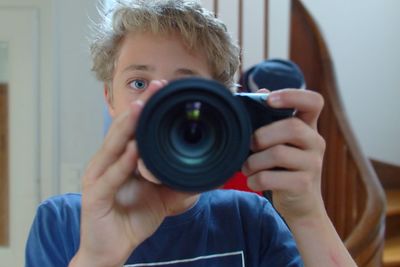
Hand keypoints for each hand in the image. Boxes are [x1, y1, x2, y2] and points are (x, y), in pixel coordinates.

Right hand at [70, 81, 197, 266]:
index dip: (146, 109)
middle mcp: (105, 164)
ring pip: (112, 147)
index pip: (132, 129)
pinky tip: (134, 151)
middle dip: (139, 108)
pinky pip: (110, 178)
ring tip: (143, 107)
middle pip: (122, 130)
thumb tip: (203, 172)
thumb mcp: (161, 197)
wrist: (111, 250)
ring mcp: (97, 179)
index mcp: (119, 161)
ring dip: (128, 126)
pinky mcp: (95, 198)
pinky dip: (122, 164)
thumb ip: (176, 182)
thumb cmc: (132, 219)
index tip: (163, 90)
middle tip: (156, 88)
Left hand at [242, 88, 325, 222]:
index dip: (293, 95)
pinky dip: (254, 179)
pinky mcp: (303, 185)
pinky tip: (252, 181)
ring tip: (247, 167)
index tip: (269, 100)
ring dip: (253, 161)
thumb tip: (262, 91)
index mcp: (309, 127)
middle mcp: (315, 143)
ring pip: (278, 153)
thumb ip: (271, 119)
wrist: (300, 204)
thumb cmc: (284, 167)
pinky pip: (271, 177)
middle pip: (291, 127)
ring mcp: (312, 164)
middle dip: (262, 135)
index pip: (314, 102)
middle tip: (250, 146)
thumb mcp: (280, 142)